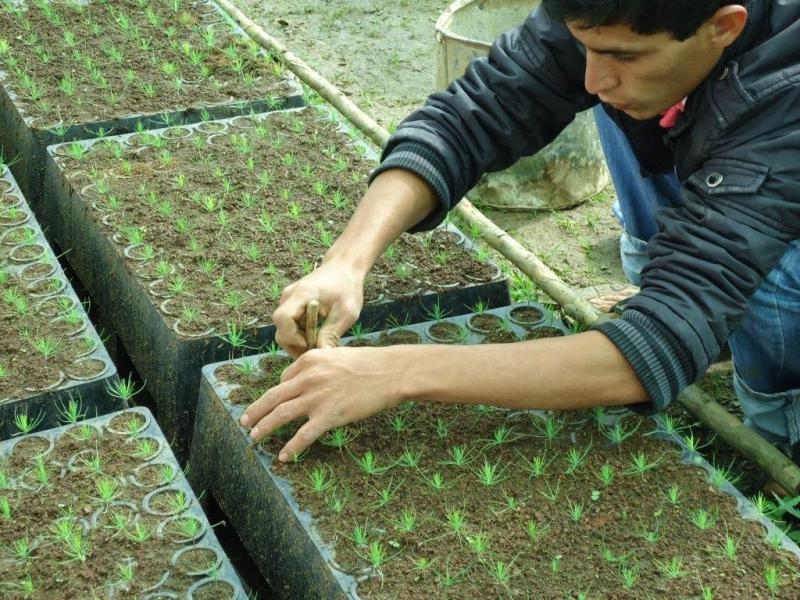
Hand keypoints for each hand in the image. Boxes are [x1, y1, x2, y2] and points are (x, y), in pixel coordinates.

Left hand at [240, 347, 405, 460]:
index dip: (277, 393)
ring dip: (264, 427)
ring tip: (254, 436)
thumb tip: (307, 381)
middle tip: (244, 421)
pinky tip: (283, 457)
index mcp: (310, 360)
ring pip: (281, 414)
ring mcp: (317, 397)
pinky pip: (304, 435)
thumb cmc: (370, 363)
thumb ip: (319, 367)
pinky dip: (291, 447)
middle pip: (273, 397)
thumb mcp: (338, 356)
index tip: (273, 403)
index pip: (284, 378)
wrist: (390, 372)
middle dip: (256, 410)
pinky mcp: (329, 416)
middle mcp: (308, 378)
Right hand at [273, 262, 364, 357]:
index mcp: (301, 294)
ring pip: (283, 329)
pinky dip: (300, 334)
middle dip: (296, 344)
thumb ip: (331, 333)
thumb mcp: (345, 312)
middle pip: (280, 329)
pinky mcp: (291, 304)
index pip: (282, 319)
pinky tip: (317, 334)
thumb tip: (322, 355)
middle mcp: (288, 297)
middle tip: (317, 350)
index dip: (292, 336)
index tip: (310, 344)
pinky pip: (289, 325)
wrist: (344, 267)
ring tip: (319, 342)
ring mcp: (288, 300)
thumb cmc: (347, 287)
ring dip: (299, 340)